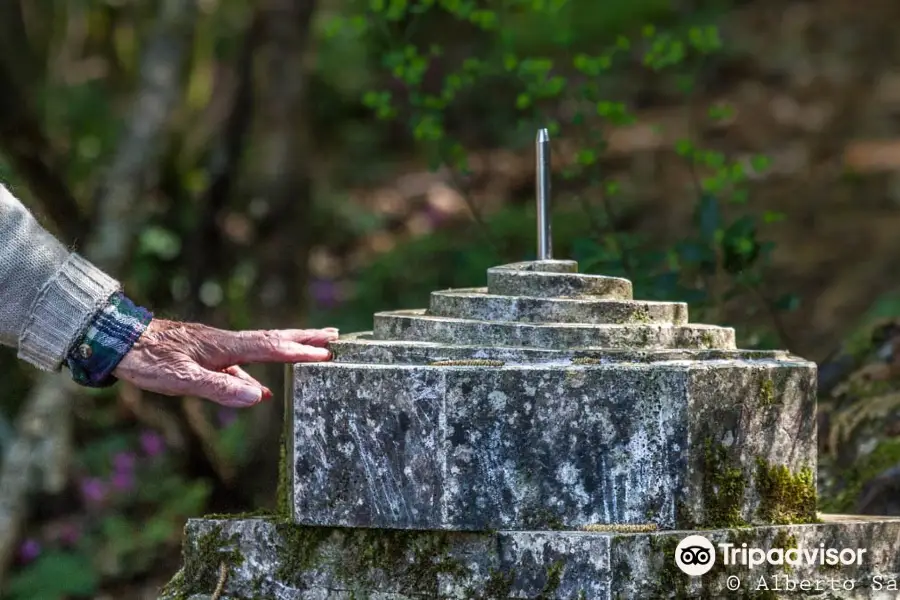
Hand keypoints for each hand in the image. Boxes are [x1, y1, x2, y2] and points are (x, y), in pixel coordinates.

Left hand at [112, 319, 338, 406]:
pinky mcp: (207, 355)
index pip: (270, 348)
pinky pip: (244, 362)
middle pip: (273, 339)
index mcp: (224, 346)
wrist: (117, 342)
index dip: (299, 352)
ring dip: (288, 349)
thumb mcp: (182, 380)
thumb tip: (260, 396)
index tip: (326, 354)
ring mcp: (217, 348)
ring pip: (261, 348)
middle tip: (335, 336)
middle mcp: (226, 342)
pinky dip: (261, 369)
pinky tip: (261, 388)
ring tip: (311, 352)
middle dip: (305, 339)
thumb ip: (220, 388)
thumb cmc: (147, 359)